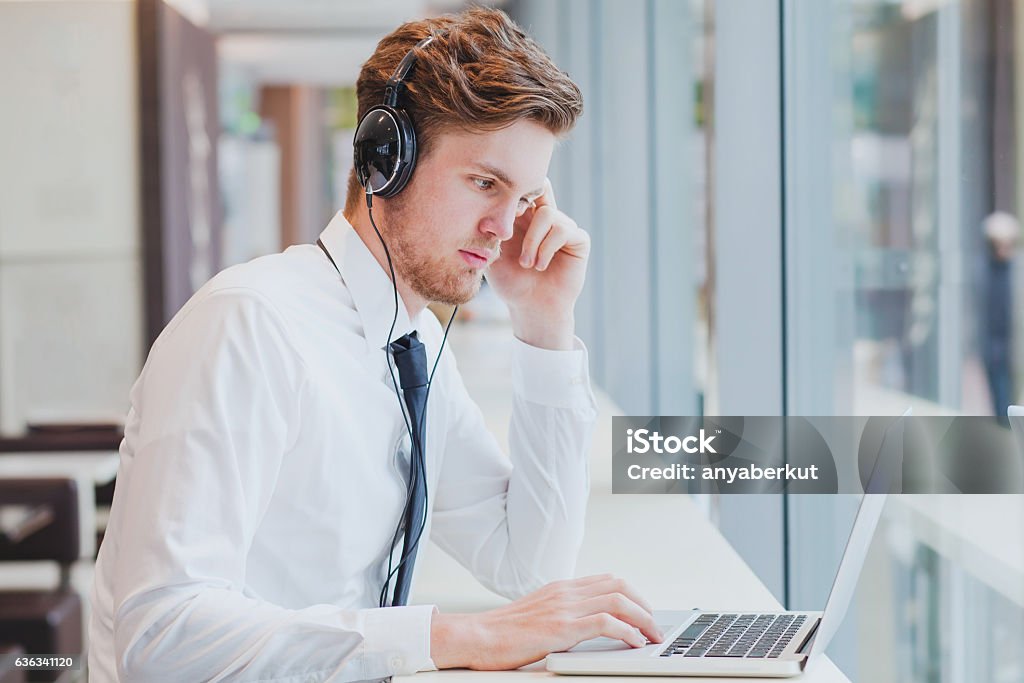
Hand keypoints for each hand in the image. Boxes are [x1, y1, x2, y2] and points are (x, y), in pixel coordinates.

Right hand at [430, 574, 662, 669]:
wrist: (476, 636)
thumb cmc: (501, 633)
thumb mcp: (536, 614)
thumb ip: (559, 613)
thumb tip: (583, 624)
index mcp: (560, 588)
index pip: (606, 581)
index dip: (632, 595)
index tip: (644, 613)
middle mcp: (565, 592)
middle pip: (619, 585)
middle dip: (644, 605)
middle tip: (655, 625)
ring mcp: (564, 608)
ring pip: (618, 600)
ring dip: (642, 618)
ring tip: (653, 636)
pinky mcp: (562, 627)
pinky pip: (606, 622)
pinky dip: (627, 631)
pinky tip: (634, 643)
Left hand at [486, 179, 589, 349]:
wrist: (530, 307)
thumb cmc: (510, 282)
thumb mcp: (493, 252)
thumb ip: (492, 229)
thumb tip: (491, 208)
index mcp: (524, 215)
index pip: (523, 187)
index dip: (511, 194)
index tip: (499, 216)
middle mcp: (545, 217)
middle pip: (542, 186)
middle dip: (524, 203)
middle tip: (512, 225)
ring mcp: (563, 227)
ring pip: (548, 214)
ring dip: (533, 241)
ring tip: (527, 263)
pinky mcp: (578, 240)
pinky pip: (563, 230)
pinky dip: (547, 249)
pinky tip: (540, 266)